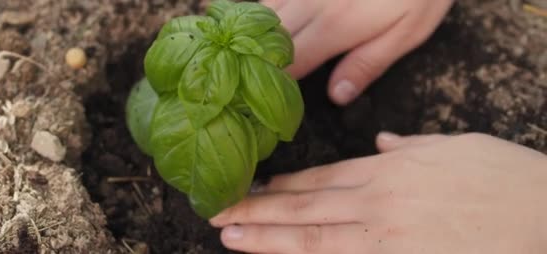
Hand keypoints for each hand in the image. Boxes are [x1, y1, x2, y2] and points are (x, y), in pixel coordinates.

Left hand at [210, 133, 546, 253]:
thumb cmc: (506, 177)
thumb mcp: (454, 146)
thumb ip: (411, 147)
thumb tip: (385, 143)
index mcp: (390, 168)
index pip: (321, 177)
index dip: (284, 186)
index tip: (254, 189)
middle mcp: (379, 200)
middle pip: (305, 205)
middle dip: (258, 209)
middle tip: (218, 212)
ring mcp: (386, 235)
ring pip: (313, 236)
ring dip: (268, 237)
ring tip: (231, 236)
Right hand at [261, 0, 453, 104]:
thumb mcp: (408, 31)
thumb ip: (368, 63)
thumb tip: (336, 95)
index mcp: (336, 25)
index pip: (293, 63)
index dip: (278, 82)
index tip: (270, 96)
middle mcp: (312, 1)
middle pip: (269, 36)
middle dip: (258, 57)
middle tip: (252, 75)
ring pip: (265, 8)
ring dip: (256, 30)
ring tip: (251, 47)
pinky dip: (264, 4)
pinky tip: (264, 16)